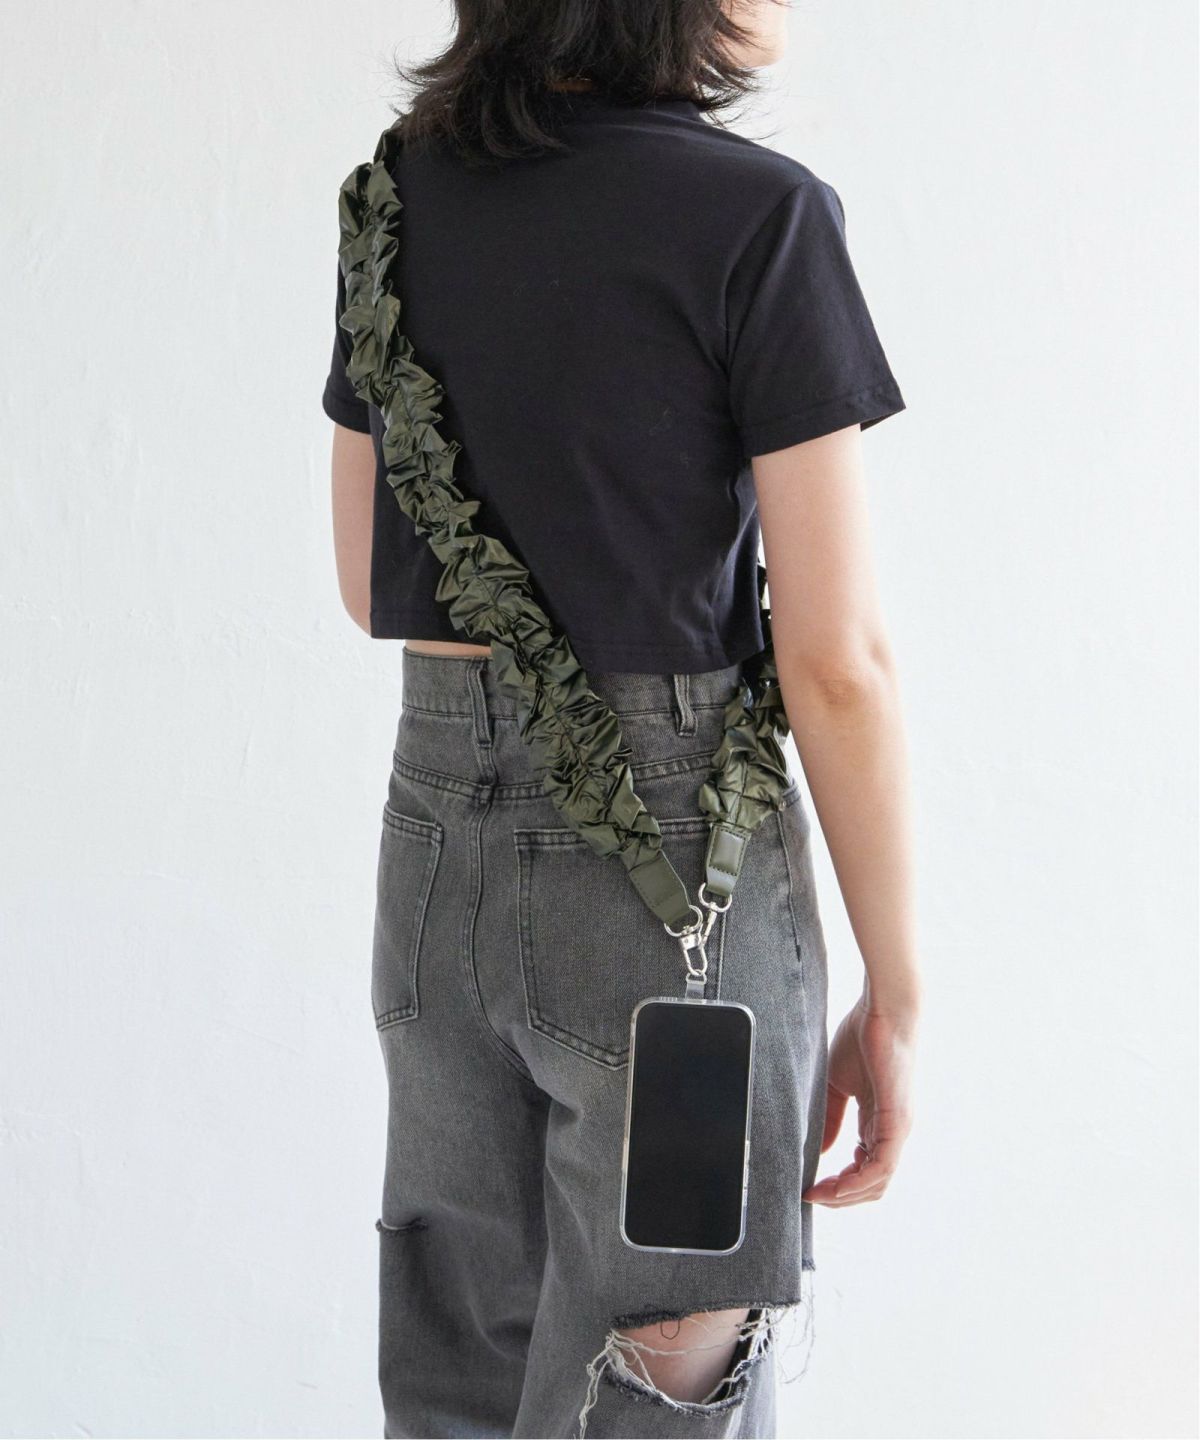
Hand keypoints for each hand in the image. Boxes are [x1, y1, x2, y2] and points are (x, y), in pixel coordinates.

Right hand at [801, 993, 917, 1206]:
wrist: (884, 1009)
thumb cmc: (863, 1036)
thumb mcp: (839, 1085)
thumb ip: (832, 1117)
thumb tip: (823, 1151)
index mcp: (880, 1122)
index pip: (864, 1169)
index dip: (838, 1184)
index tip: (810, 1186)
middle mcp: (894, 1131)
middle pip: (872, 1185)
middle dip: (841, 1197)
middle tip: (811, 1195)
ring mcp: (899, 1129)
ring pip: (878, 1182)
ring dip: (846, 1195)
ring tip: (818, 1193)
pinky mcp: (898, 1122)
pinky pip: (881, 1166)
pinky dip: (857, 1182)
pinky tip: (833, 1185)